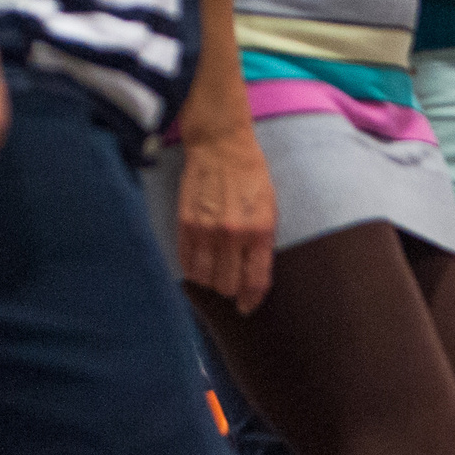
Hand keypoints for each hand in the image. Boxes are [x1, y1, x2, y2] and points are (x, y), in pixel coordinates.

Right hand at [175, 121, 276, 313]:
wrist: (221, 147)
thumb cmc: (250, 178)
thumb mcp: (270, 211)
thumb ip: (262, 245)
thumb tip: (253, 278)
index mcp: (260, 232)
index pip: (255, 281)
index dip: (250, 300)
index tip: (246, 307)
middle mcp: (233, 234)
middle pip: (227, 286)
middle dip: (229, 289)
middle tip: (229, 280)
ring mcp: (206, 230)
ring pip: (204, 279)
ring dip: (209, 281)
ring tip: (213, 270)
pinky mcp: (185, 223)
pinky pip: (186, 262)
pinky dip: (192, 269)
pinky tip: (198, 262)